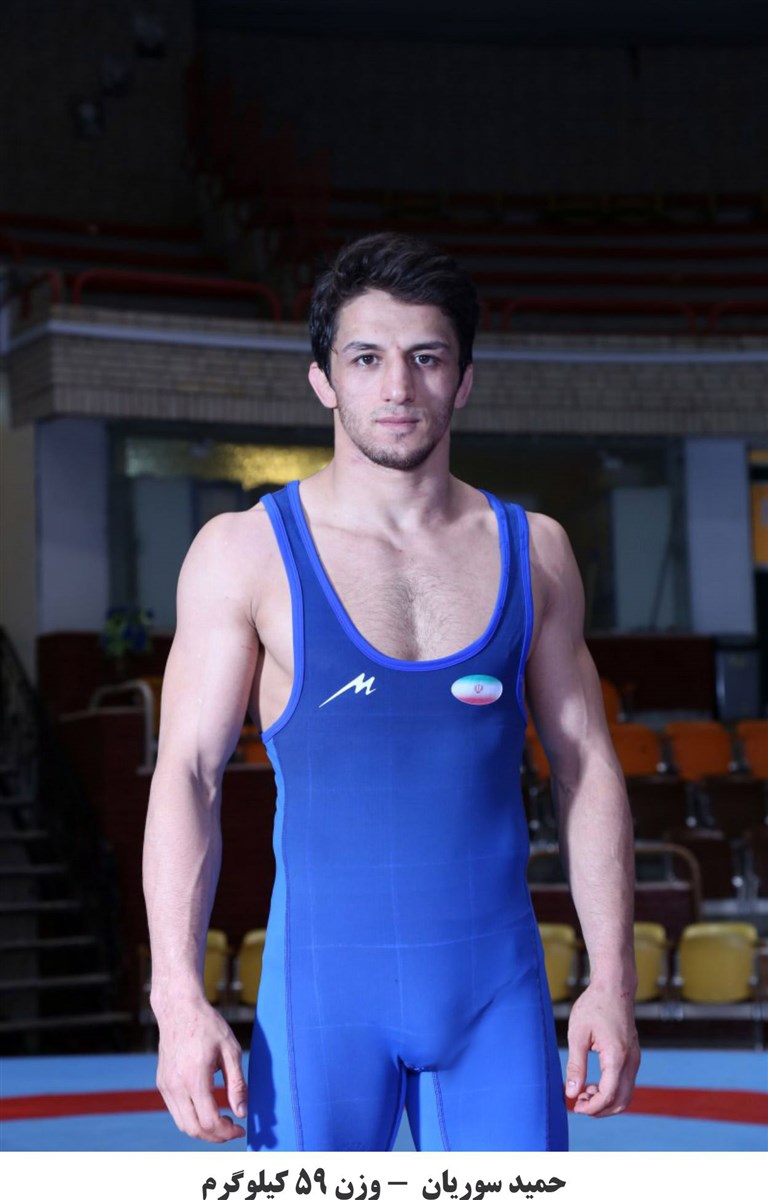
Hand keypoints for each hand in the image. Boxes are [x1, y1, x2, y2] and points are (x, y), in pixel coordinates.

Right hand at [155, 996, 247, 1141]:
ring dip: (203, 1131)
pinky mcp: (162, 1083)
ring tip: (222, 1123)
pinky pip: (176, 1111)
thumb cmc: (208, 1025)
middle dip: (215, 1137)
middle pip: (194, 1128)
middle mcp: (176, 1085)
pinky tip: (208, 1108)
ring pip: (183, 1124)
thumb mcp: (230, 1050)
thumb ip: (237, 1084)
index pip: (209, 1120)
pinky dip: (192, 1118)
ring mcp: (166, 1086)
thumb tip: (242, 1113)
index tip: (240, 1129)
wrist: (179, 1008)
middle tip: (232, 1131)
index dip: (226, 1132)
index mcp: (194, 1077)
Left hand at [564, 982, 639, 1116]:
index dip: (592, 1107)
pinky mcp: (633, 1056)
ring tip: (583, 1093)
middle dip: (600, 1109)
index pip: (608, 1095)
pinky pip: (626, 1083)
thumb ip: (576, 1065)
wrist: (614, 987)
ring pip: (626, 1095)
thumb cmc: (593, 1006)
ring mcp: (635, 1059)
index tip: (574, 1107)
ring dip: (606, 1101)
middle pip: (621, 1101)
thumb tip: (571, 1093)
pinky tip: (593, 1084)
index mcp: (617, 1056)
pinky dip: (611, 1091)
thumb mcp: (578, 1034)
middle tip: (578, 1104)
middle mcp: (631, 1061)